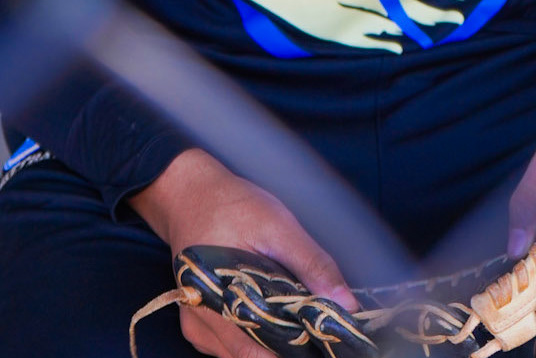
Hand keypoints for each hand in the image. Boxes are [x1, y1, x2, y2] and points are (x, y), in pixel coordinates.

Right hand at [129, 148, 357, 357]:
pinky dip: (254, 337)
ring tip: (294, 319)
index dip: (295, 349)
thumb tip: (345, 301)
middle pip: (252, 356)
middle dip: (286, 347)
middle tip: (313, 329)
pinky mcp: (198, 324)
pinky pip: (230, 347)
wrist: (190, 193)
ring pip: (242, 355)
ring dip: (271, 343)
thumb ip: (311, 263)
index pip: (260, 348)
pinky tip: (270, 315)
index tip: (322, 339)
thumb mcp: (276, 223)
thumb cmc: (230, 205)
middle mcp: (202, 320)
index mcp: (217, 296)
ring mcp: (197, 325)